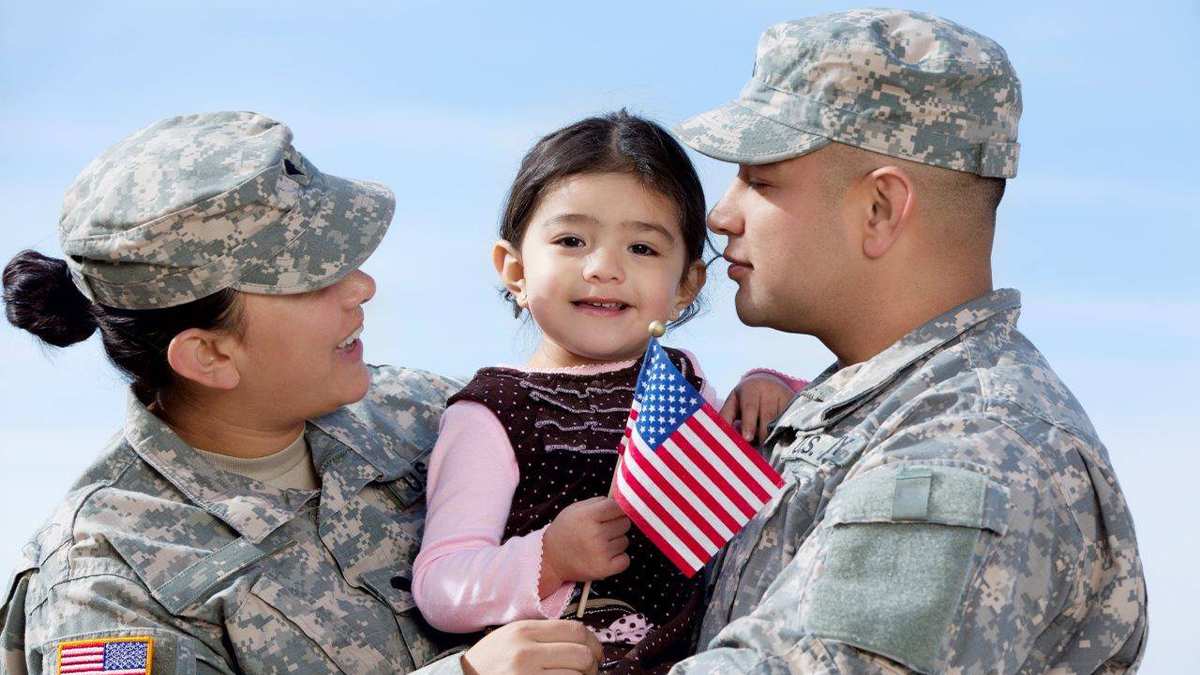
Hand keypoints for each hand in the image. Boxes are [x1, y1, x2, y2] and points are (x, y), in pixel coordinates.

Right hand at [462, 619, 602, 674]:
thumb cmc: (491, 661)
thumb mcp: (512, 636)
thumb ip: (543, 634)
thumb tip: (583, 640)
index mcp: (524, 630)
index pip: (576, 630)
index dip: (594, 642)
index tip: (596, 652)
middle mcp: (526, 652)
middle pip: (581, 654)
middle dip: (592, 665)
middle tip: (590, 671)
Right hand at [541, 497, 630, 589]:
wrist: (550, 558)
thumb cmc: (566, 530)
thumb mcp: (576, 509)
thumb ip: (599, 501)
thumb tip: (622, 499)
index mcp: (588, 516)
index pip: (618, 507)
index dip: (616, 510)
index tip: (610, 514)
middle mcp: (595, 534)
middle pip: (625, 523)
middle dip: (616, 525)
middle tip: (600, 530)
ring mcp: (601, 553)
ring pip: (625, 541)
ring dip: (615, 542)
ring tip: (598, 544)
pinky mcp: (604, 569)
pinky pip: (625, 560)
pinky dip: (618, 559)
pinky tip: (604, 556)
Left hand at [720, 374, 795, 444]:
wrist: (767, 383)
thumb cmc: (745, 400)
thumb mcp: (733, 404)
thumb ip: (725, 418)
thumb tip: (718, 437)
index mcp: (749, 389)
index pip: (749, 407)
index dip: (748, 423)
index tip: (747, 438)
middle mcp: (768, 390)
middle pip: (766, 416)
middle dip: (762, 434)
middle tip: (759, 449)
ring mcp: (783, 395)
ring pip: (779, 420)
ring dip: (774, 435)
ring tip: (769, 448)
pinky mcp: (794, 403)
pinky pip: (791, 420)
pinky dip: (787, 432)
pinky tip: (783, 441)